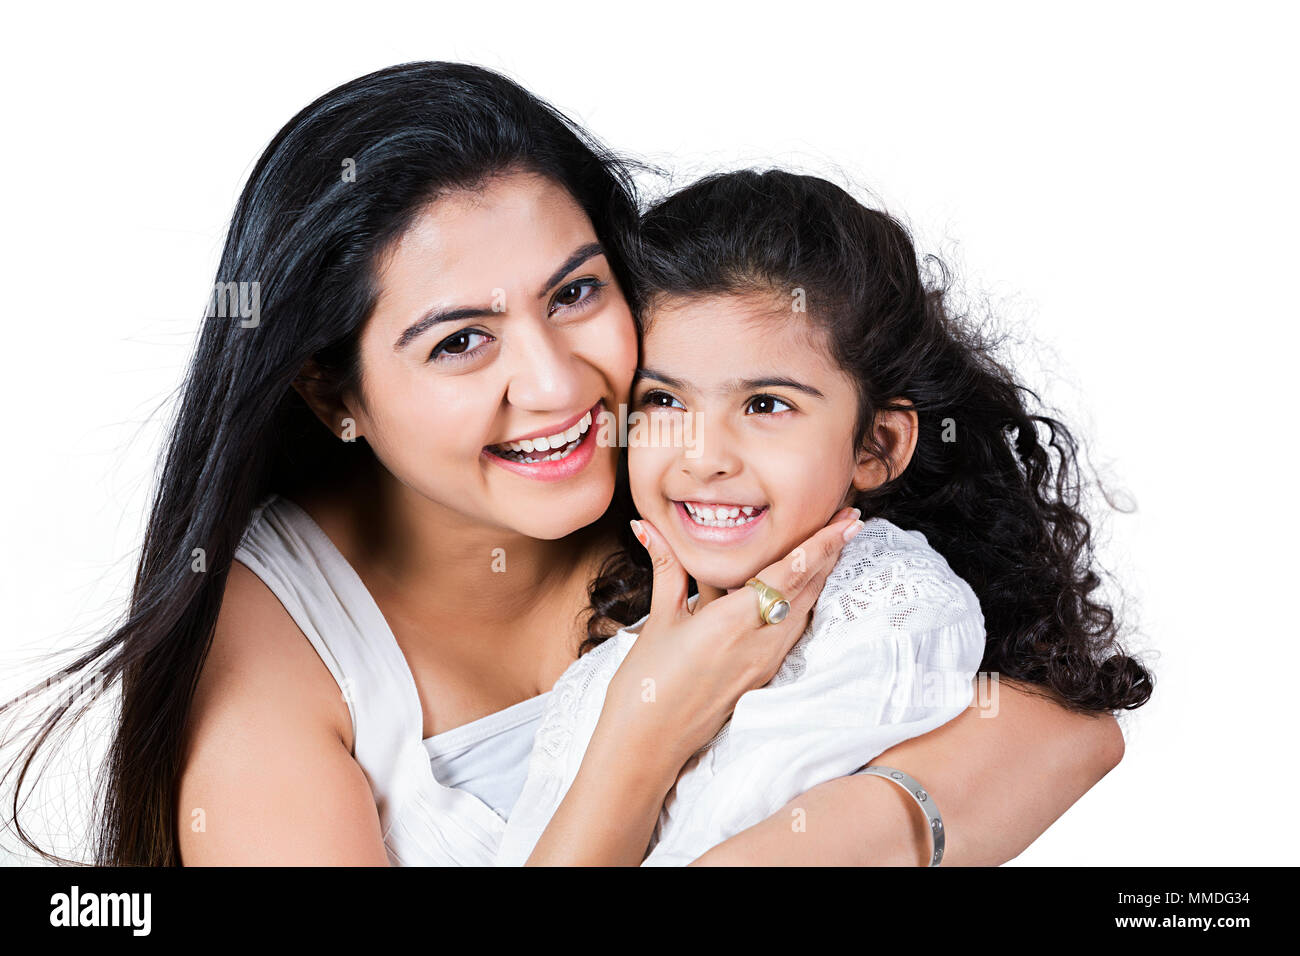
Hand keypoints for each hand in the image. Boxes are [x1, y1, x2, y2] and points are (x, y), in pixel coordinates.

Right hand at [592, 506, 863, 780]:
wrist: (648, 744)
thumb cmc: (646, 684)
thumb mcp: (658, 620)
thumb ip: (666, 568)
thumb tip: (646, 526)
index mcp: (732, 622)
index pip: (789, 574)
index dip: (821, 544)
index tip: (847, 521)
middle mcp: (758, 642)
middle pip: (808, 590)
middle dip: (831, 553)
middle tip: (850, 521)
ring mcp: (764, 662)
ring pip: (803, 611)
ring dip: (821, 578)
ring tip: (834, 547)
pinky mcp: (762, 676)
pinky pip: (790, 631)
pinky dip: (802, 603)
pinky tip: (803, 589)